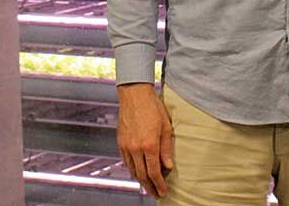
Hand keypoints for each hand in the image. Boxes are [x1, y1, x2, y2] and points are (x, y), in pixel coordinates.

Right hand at [116, 83, 173, 197]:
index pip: (154, 172)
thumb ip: (166, 149)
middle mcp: (135, 148)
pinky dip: (133, 170)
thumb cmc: (153, 107)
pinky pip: (126, 162)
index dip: (159, 184)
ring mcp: (126, 146)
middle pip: (142, 175)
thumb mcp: (166, 127)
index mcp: (149, 145)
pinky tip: (139, 172)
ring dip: (141, 181)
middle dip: (150, 187)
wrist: (135, 95)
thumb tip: (168, 166)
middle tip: (156, 194)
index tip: (163, 191)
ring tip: (149, 186)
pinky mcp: (120, 142)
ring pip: (133, 170)